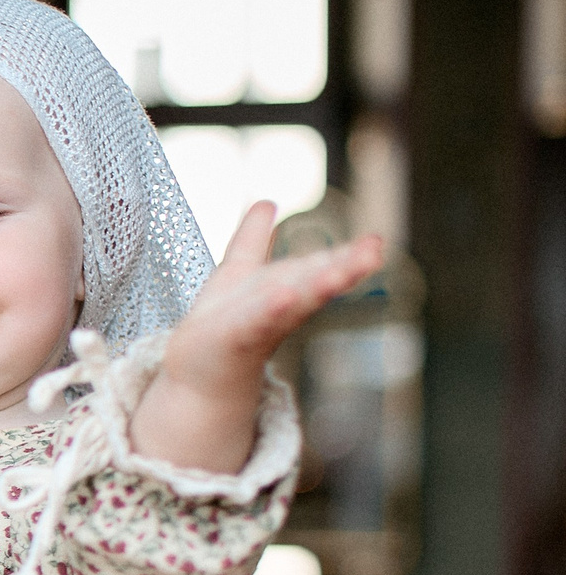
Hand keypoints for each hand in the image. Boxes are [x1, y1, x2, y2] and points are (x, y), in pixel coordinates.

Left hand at [134, 200, 385, 473]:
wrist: (197, 372)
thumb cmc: (221, 324)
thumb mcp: (237, 271)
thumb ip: (252, 237)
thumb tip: (265, 202)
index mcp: (286, 287)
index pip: (322, 267)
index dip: (349, 255)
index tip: (377, 242)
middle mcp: (280, 307)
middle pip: (316, 284)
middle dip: (345, 269)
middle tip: (374, 254)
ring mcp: (259, 324)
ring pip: (294, 303)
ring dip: (316, 288)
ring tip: (338, 275)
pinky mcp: (234, 338)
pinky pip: (256, 321)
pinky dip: (271, 309)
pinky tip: (285, 295)